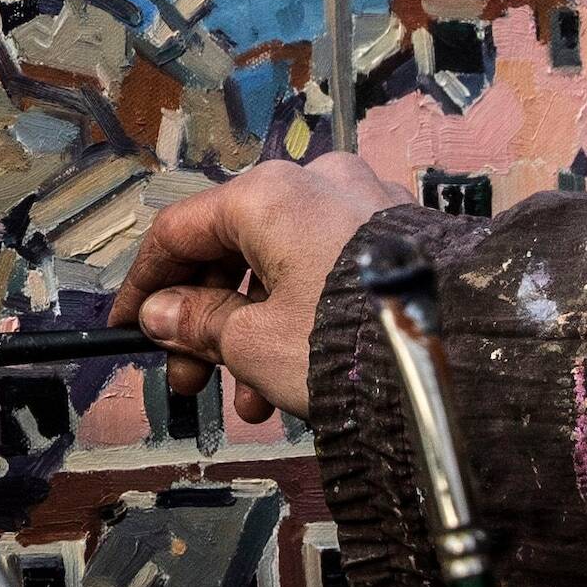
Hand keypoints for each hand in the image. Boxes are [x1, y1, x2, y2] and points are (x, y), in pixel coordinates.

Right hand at [120, 155, 403, 423]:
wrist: (459, 351)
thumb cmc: (347, 339)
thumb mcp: (254, 343)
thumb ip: (198, 323)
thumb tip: (162, 313)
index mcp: (267, 195)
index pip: (179, 231)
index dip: (144, 284)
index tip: (127, 326)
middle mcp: (314, 183)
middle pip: (232, 251)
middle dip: (206, 324)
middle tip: (191, 381)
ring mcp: (362, 204)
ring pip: (280, 267)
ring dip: (253, 334)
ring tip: (251, 402)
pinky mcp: (397, 234)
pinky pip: (325, 271)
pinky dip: (299, 317)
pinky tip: (297, 378)